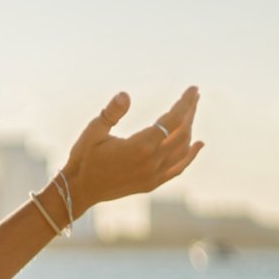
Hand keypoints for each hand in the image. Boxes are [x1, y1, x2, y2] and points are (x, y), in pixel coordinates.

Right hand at [60, 86, 202, 206]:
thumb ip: (111, 113)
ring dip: (190, 129)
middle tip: (194, 97)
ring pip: (183, 149)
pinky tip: (198, 144)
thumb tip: (125, 95)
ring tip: (191, 113)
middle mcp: (151, 162)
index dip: (185, 103)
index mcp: (139, 146)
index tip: (193, 89)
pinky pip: (178, 168)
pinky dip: (191, 155)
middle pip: (183, 133)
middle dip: (190, 112)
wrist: (79, 190)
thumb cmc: (84, 158)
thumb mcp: (93, 131)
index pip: (172, 121)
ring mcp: (153, 175)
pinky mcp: (152, 184)